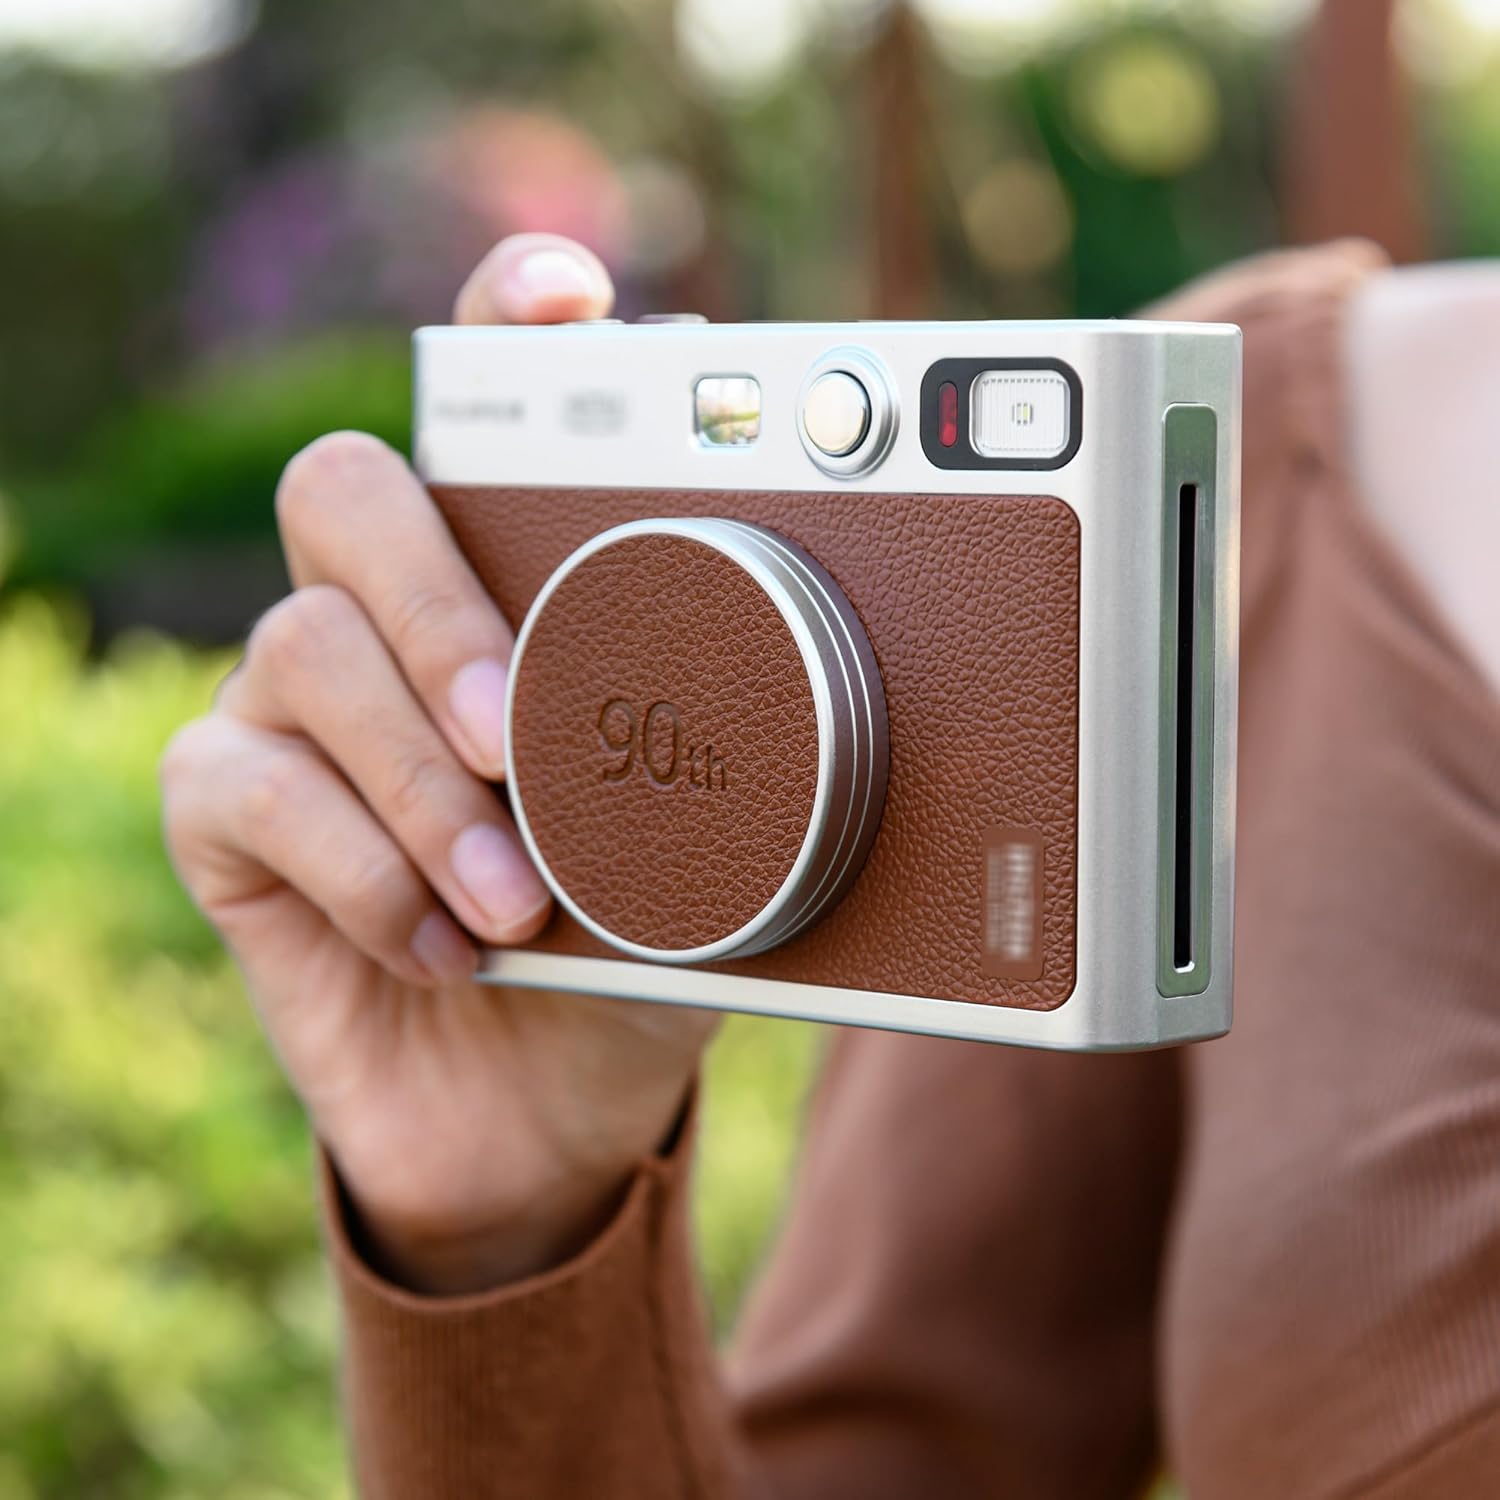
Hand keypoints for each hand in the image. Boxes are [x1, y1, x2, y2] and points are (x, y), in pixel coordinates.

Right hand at [161, 234, 719, 1294]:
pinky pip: (250, 790)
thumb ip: (736, 769)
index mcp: (516, 595)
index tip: (565, 301)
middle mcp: (393, 620)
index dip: (506, 329)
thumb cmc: (634, 957)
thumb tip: (843, 706)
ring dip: (422, 783)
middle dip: (435, 594)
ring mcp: (297, 712)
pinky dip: (363, 870)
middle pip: (349, 492)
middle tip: (519, 725)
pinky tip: (448, 945)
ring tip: (520, 895)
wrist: (544, 1112)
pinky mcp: (233, 819)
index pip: (485, 418)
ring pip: (302, 647)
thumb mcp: (715, 858)